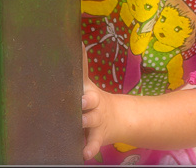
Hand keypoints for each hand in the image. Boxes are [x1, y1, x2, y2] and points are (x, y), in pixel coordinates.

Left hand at [81, 45, 111, 160]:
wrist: (118, 118)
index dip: (84, 90)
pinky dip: (90, 148)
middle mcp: (95, 107)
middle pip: (92, 103)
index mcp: (91, 93)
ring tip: (79, 126)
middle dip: (86, 104)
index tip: (80, 92)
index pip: (87, 88)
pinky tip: (84, 153)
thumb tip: (77, 42)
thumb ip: (82, 67)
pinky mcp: (97, 138)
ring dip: (86, 124)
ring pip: (92, 123)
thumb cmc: (95, 100)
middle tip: (80, 103)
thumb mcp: (88, 84)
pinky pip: (94, 144)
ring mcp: (97, 123)